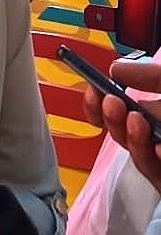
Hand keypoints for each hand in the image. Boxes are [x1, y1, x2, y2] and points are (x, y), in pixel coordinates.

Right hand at [83, 59, 160, 191]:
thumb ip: (148, 74)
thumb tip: (115, 67)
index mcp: (151, 115)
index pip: (115, 110)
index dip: (97, 102)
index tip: (91, 90)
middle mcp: (153, 138)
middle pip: (121, 133)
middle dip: (112, 118)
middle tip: (111, 101)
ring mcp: (159, 161)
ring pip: (138, 157)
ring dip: (133, 138)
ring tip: (137, 121)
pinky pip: (157, 176)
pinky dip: (154, 159)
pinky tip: (159, 147)